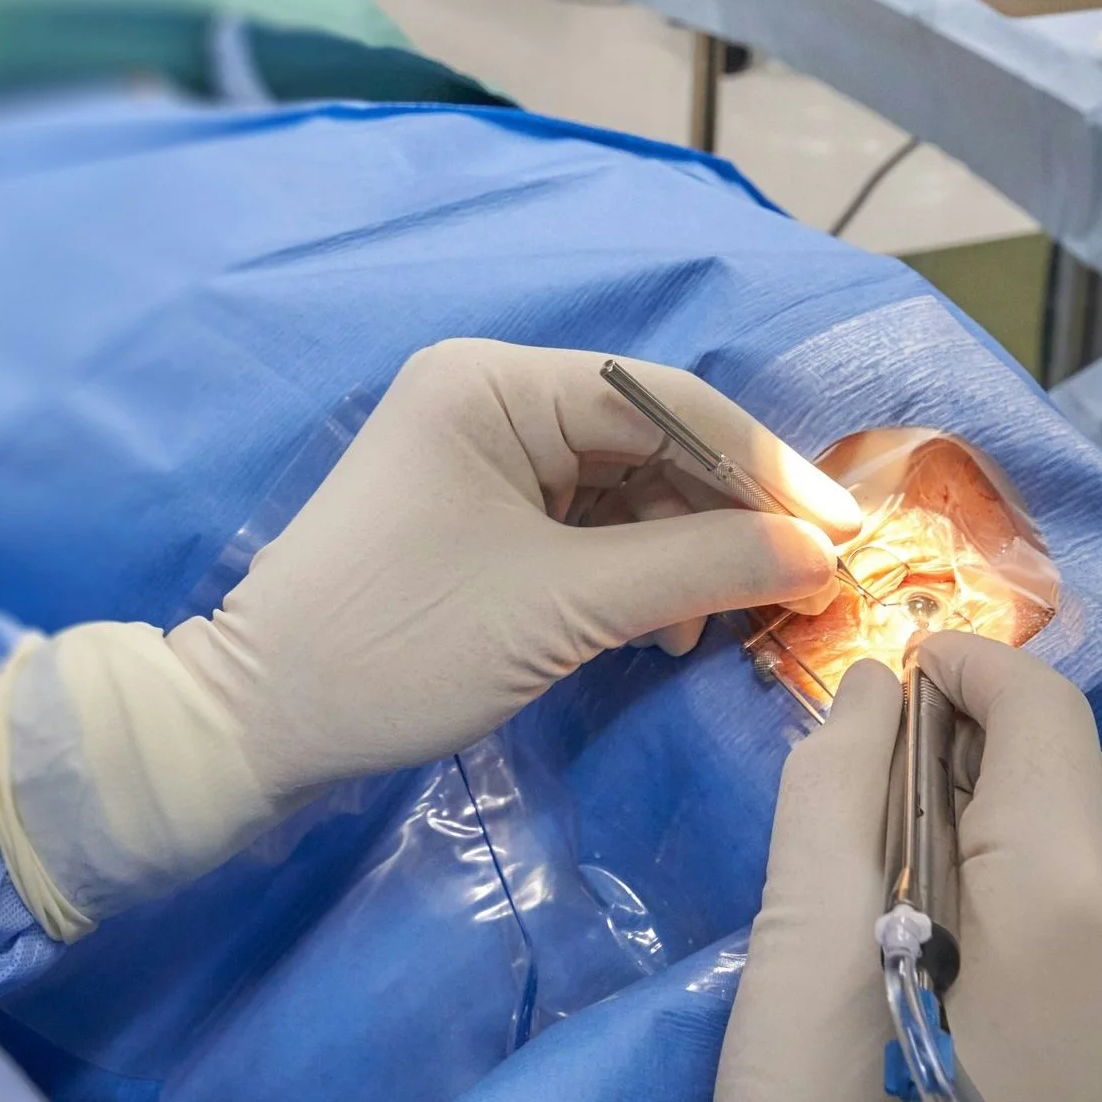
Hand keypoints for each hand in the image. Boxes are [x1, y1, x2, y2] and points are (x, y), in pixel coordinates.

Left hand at [0, 339, 857, 935]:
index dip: (760, 464)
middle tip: (806, 580)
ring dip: (684, 546)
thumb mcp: (563, 608)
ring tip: (729, 617)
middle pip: (648, 435)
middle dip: (726, 509)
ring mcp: (478, 448)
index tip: (842, 529)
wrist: (259, 721)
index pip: (662, 398)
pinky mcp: (475, 506)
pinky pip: (584, 517)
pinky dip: (635, 567)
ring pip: (623, 481)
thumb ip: (699, 567)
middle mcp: (488, 392)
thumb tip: (819, 553)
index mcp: (494, 380)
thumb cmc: (402, 644)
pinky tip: (666, 622)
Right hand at [715, 636, 1101, 1101]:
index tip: (878, 675)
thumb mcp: (803, 982)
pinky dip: (1048, 919)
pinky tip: (959, 979)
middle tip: (868, 784)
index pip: (1045, 710)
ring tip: (901, 882)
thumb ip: (831, 809)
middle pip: (1086, 782)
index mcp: (1084, 913)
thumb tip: (870, 693)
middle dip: (981, 750)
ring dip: (1014, 835)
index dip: (961, 664)